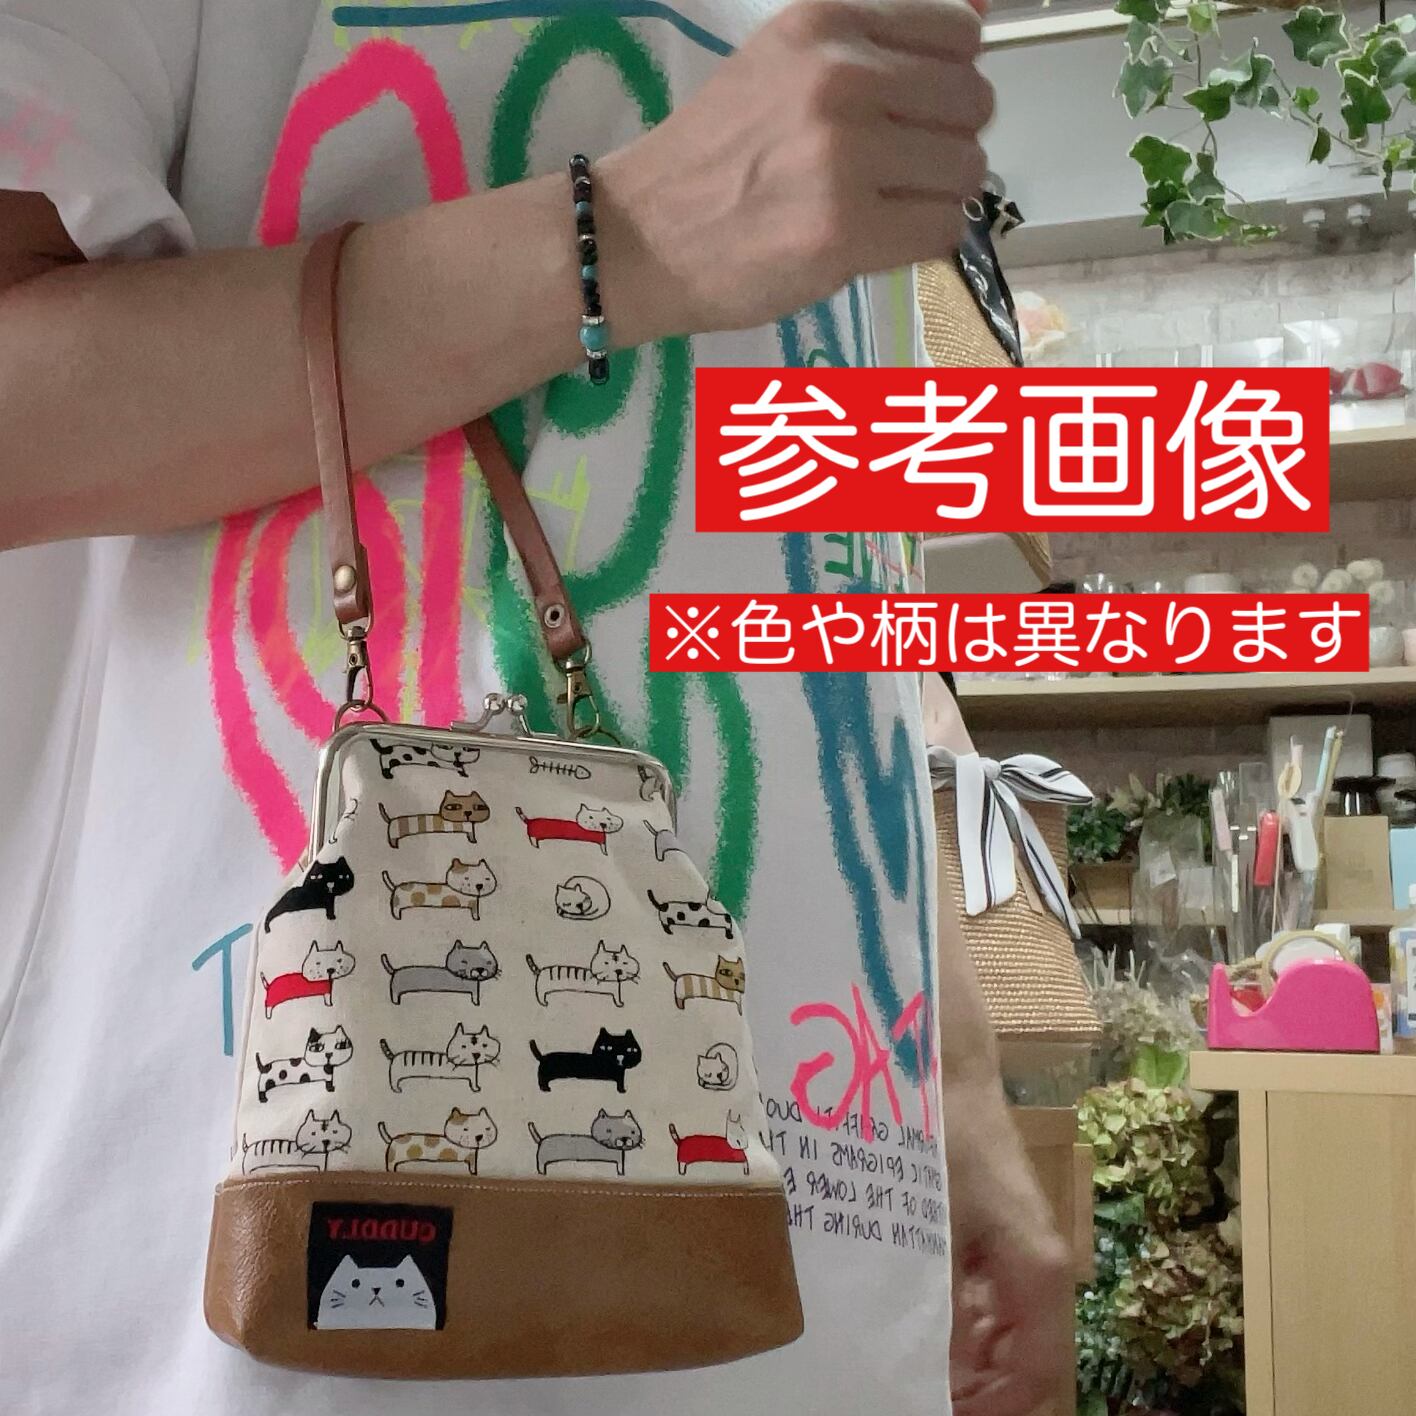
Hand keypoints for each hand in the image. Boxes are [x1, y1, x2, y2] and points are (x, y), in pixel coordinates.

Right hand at [595, 0, 992, 337]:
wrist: (641, 239)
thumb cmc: (712, 162)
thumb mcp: (781, 68)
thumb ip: (866, 54)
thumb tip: (968, 46)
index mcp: (826, 24)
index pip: (958, 36)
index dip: (947, 84)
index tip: (915, 117)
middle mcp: (840, 76)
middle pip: (973, 103)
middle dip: (948, 144)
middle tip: (898, 174)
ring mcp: (844, 156)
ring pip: (966, 170)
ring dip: (937, 198)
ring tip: (883, 209)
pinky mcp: (845, 230)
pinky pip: (942, 230)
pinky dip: (921, 242)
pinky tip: (876, 242)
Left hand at [945, 1083, 1074, 1415]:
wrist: (947, 1072)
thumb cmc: (944, 1144)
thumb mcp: (935, 1231)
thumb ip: (938, 1305)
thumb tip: (936, 1371)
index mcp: (1040, 1272)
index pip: (1034, 1374)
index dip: (993, 1407)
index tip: (942, 1410)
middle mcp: (1040, 1267)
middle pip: (1019, 1356)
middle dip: (974, 1384)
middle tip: (915, 1387)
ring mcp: (1020, 1248)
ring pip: (998, 1327)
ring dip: (960, 1351)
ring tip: (906, 1358)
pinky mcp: (996, 1229)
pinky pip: (982, 1292)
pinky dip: (953, 1313)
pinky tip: (912, 1312)